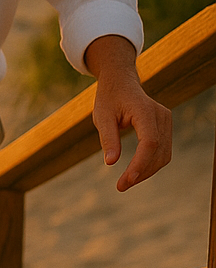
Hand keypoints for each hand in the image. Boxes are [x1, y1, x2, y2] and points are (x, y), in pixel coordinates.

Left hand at [86, 36, 172, 191]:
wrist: (120, 82)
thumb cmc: (108, 98)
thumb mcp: (101, 116)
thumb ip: (108, 138)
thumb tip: (111, 163)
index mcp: (144, 110)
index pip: (149, 142)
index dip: (141, 162)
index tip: (127, 178)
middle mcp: (161, 115)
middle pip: (158, 151)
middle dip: (142, 172)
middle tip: (121, 186)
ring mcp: (166, 121)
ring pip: (163, 154)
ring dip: (147, 171)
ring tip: (126, 182)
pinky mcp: (165, 127)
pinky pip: (162, 151)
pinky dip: (150, 164)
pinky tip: (135, 172)